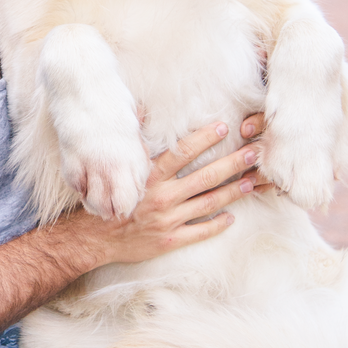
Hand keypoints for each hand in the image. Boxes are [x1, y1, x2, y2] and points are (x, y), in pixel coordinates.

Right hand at [73, 114, 269, 266]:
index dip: (204, 138)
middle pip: (204, 177)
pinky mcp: (169, 240)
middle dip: (232, 164)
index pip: (182, 153)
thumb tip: (138, 107)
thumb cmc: (107, 197)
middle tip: (253, 153)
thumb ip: (133, 139)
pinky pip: (199, 232)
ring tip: (251, 182)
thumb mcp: (118, 167)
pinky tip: (231, 217)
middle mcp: (161, 197)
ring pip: (207, 203)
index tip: (224, 127)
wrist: (93, 237)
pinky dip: (217, 225)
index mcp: (149, 177)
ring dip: (232, 192)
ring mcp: (167, 220)